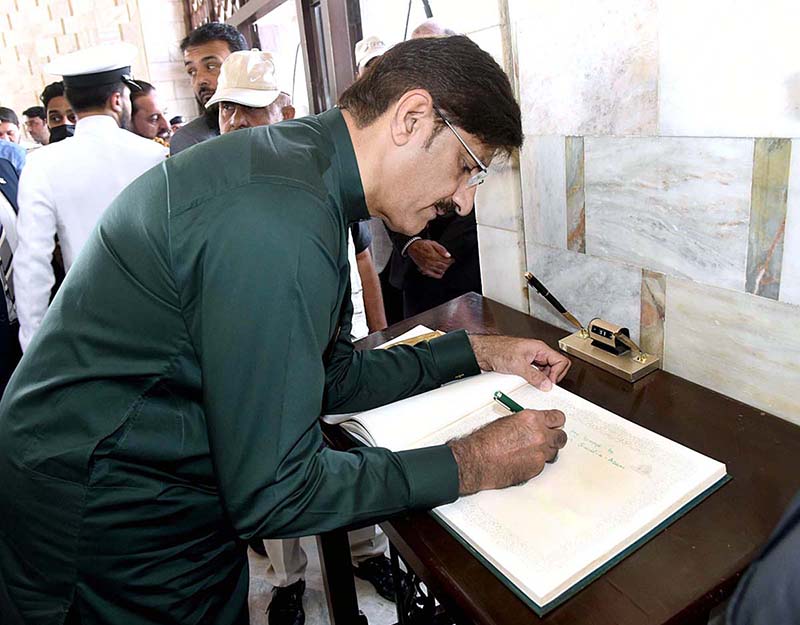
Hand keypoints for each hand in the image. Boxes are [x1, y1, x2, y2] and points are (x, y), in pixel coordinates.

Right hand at [407, 240, 454, 278]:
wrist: (412, 247)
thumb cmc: (423, 244)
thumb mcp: (433, 243)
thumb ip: (441, 249)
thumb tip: (448, 255)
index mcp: (433, 255)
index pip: (446, 261)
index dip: (451, 261)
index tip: (452, 259)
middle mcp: (430, 262)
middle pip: (443, 266)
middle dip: (448, 265)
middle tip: (450, 263)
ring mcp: (427, 267)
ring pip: (439, 271)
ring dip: (444, 269)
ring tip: (445, 266)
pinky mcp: (424, 269)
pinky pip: (433, 275)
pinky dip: (438, 275)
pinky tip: (441, 273)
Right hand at [448, 408, 567, 494]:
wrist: (477, 460)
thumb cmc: (485, 441)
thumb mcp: (507, 421)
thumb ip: (525, 423)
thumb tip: (532, 426)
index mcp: (532, 419)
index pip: (558, 417)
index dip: (556, 421)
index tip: (555, 423)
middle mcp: (540, 435)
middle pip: (561, 436)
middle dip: (555, 437)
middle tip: (548, 438)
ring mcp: (540, 453)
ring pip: (554, 452)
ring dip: (546, 451)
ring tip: (532, 451)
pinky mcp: (536, 468)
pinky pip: (543, 464)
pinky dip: (536, 462)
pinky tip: (524, 460)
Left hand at [468, 334, 570, 390]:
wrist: (482, 352)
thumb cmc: (497, 350)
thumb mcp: (518, 365)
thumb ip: (534, 376)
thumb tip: (546, 384)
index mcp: (539, 348)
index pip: (560, 361)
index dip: (558, 373)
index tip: (550, 383)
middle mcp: (537, 353)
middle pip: (555, 367)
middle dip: (551, 378)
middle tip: (543, 385)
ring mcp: (530, 360)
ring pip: (545, 372)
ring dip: (541, 380)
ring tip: (534, 384)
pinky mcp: (523, 366)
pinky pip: (535, 374)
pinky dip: (533, 380)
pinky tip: (527, 382)